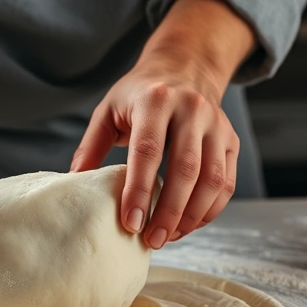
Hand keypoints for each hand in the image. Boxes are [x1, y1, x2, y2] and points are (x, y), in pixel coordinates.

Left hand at [70, 0, 254, 247]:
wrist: (185, 67)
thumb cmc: (140, 95)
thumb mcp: (108, 109)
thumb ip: (91, 146)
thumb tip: (75, 183)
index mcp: (155, 101)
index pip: (148, 151)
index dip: (140, 191)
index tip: (131, 222)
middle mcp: (191, 109)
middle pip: (186, 169)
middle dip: (169, 212)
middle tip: (152, 240)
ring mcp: (217, 125)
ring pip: (213, 180)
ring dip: (191, 216)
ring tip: (169, 237)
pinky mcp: (231, 141)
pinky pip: (227, 183)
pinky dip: (209, 210)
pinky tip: (188, 225)